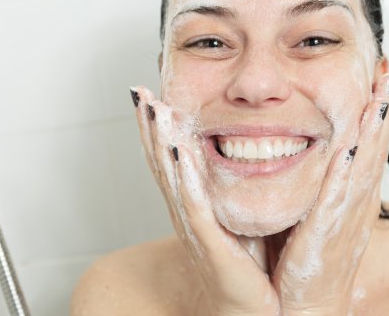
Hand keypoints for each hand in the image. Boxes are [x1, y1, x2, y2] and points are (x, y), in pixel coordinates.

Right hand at [131, 86, 280, 315]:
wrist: (248, 310)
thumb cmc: (247, 268)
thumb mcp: (237, 216)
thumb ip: (231, 189)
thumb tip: (244, 152)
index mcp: (191, 206)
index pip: (169, 160)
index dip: (156, 130)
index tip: (150, 96)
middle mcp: (185, 214)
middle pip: (161, 163)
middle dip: (150, 127)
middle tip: (140, 94)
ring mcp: (194, 227)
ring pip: (172, 178)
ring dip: (161, 142)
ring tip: (155, 110)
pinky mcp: (209, 243)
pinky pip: (194, 205)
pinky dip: (185, 177)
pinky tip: (179, 150)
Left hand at [270, 75, 388, 314]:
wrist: (305, 311)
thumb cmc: (305, 267)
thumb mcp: (314, 217)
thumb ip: (317, 186)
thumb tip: (315, 154)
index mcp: (350, 200)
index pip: (368, 147)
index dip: (377, 113)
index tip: (380, 77)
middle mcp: (355, 206)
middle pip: (375, 149)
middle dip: (382, 109)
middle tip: (388, 70)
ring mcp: (346, 221)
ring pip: (365, 167)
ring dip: (375, 130)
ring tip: (382, 93)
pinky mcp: (328, 236)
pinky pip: (339, 198)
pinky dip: (349, 171)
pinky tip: (354, 145)